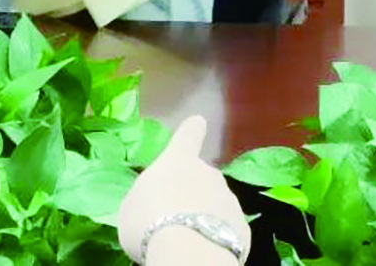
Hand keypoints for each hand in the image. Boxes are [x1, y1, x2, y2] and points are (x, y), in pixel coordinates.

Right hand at [117, 115, 249, 264]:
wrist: (187, 253)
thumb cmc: (148, 221)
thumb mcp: (132, 205)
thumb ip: (147, 195)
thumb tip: (154, 199)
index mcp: (178, 160)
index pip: (188, 135)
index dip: (192, 130)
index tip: (198, 122)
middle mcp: (209, 173)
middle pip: (202, 177)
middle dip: (193, 192)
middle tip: (175, 216)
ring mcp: (230, 199)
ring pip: (216, 204)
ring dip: (205, 215)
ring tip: (188, 238)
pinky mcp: (243, 228)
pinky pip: (227, 229)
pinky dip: (217, 236)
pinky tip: (204, 249)